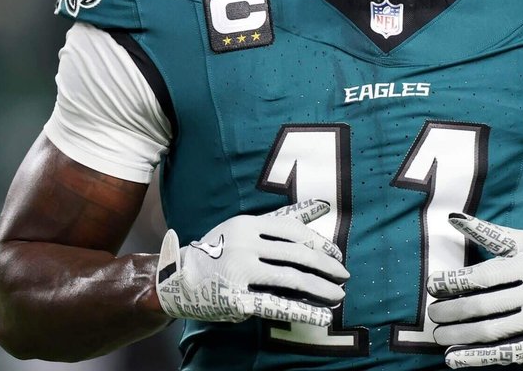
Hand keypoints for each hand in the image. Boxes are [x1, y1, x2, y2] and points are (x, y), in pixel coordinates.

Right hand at [155, 199, 348, 325]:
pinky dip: (303, 310)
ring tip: (339, 295)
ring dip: (320, 288)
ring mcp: (239, 272)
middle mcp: (244, 245)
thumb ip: (282, 218)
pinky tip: (322, 316)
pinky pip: (276, 305)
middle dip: (326, 266)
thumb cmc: (219, 250)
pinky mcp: (237, 299)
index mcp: (248, 224)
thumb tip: (321, 206)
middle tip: (344, 275)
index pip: (294, 230)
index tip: (337, 254)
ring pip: (291, 278)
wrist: (178, 279)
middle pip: (297, 254)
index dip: (320, 242)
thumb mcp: (245, 228)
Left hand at [426, 213, 522, 367]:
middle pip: (483, 306)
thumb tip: (453, 217)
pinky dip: (476, 358)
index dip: (453, 283)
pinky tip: (454, 358)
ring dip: (458, 335)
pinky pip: (504, 353)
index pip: (482, 276)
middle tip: (432, 313)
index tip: (432, 286)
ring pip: (490, 331)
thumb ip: (488, 232)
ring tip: (438, 334)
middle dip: (451, 311)